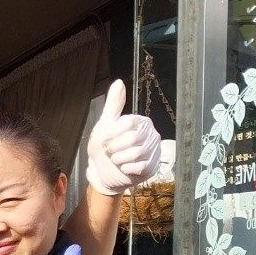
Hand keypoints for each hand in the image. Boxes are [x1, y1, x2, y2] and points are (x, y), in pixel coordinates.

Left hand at [86, 79, 162, 193]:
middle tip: (111, 151)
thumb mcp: (104, 124)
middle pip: (133, 138)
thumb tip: (119, 82)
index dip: (114, 133)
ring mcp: (153, 150)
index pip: (129, 122)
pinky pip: (139, 167)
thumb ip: (113, 104)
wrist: (102, 172)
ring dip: (119, 159)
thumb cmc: (103, 147)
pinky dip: (126, 169)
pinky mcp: (152, 166)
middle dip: (115, 147)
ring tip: (117, 159)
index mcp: (140, 122)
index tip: (108, 137)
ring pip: (135, 153)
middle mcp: (150, 134)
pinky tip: (125, 168)